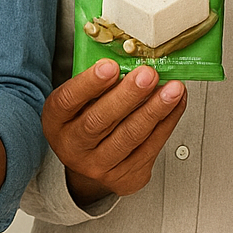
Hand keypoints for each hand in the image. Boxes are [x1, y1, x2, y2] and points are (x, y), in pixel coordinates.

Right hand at [41, 58, 184, 205]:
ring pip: (129, 137)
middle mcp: (72, 147)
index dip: (89, 83)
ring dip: (155, 110)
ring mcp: (98, 166)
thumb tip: (130, 55)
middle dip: (128, 95)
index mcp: (56, 121)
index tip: (111, 65)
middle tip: (148, 74)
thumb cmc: (86, 119)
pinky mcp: (125, 177)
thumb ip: (98, 80)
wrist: (90, 160)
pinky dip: (167, 123)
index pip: (68, 101)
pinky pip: (149, 149)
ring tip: (173, 88)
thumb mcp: (79, 99)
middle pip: (99, 121)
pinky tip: (176, 104)